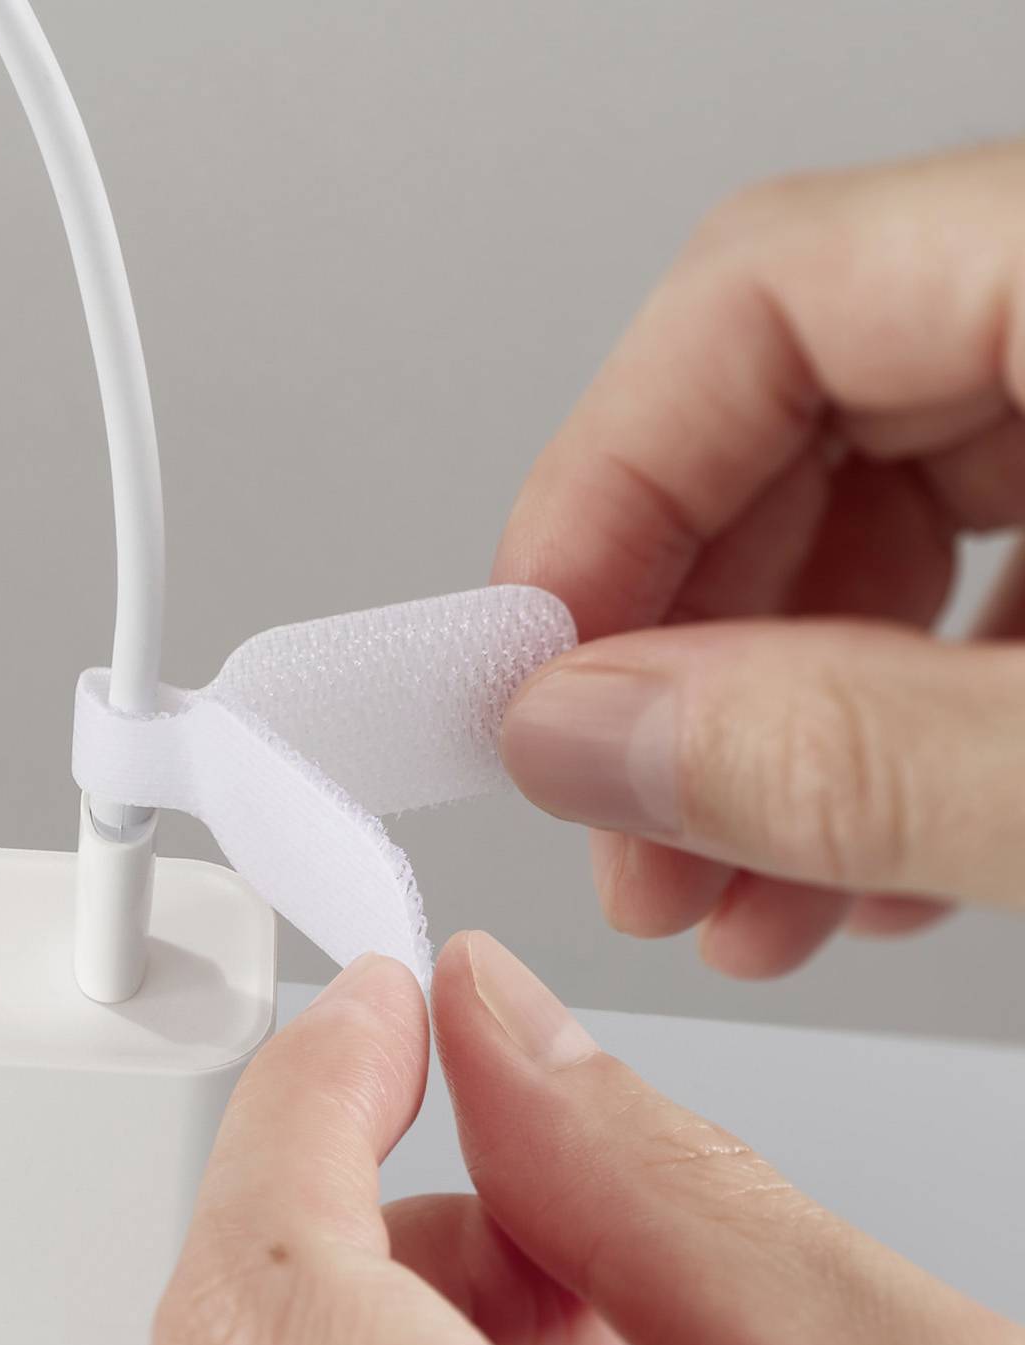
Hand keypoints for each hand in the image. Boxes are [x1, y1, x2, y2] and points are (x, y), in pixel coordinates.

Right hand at [493, 145, 1024, 977]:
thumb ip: (851, 749)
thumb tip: (589, 737)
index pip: (765, 292)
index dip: (602, 492)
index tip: (525, 679)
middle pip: (804, 416)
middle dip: (684, 662)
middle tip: (622, 830)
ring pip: (891, 519)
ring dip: (774, 729)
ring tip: (732, 894)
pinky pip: (995, 580)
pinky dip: (905, 728)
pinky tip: (867, 863)